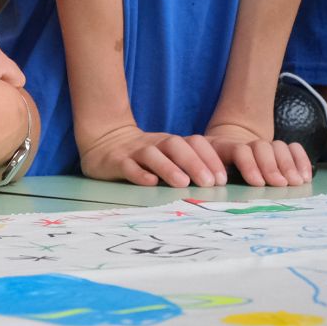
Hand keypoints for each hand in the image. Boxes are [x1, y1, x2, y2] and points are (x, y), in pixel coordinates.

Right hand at [76, 122, 223, 188]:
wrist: (104, 140)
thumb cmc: (143, 156)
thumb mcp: (166, 155)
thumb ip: (186, 165)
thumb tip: (216, 186)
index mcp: (170, 143)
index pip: (194, 143)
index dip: (209, 158)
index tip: (222, 179)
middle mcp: (154, 144)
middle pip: (175, 146)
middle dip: (194, 163)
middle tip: (209, 183)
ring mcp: (134, 151)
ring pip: (152, 155)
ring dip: (169, 168)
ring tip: (183, 184)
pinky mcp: (116, 161)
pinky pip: (128, 166)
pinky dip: (139, 174)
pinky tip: (150, 183)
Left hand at [203, 122, 311, 186]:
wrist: (223, 148)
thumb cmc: (211, 172)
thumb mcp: (204, 173)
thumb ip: (209, 178)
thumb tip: (216, 189)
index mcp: (220, 147)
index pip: (238, 150)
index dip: (248, 164)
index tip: (257, 183)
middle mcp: (243, 142)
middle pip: (260, 147)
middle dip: (271, 166)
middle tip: (280, 184)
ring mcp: (261, 144)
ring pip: (277, 146)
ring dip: (288, 165)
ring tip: (296, 183)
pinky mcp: (276, 148)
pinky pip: (292, 148)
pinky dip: (300, 160)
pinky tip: (305, 177)